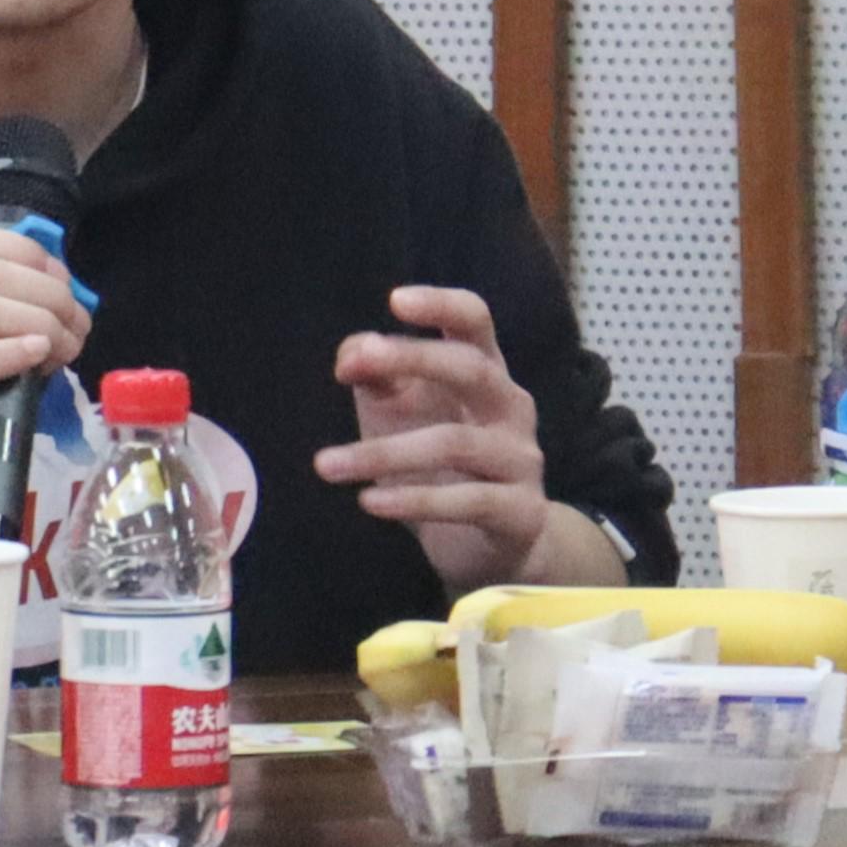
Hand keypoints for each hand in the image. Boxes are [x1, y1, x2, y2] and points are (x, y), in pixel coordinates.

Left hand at [316, 286, 551, 595]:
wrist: (490, 546)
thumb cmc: (436, 463)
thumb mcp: (400, 411)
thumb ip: (375, 373)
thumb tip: (350, 356)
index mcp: (485, 371)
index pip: (475, 321)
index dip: (441, 304)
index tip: (394, 300)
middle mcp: (511, 406)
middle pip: (471, 368)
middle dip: (411, 359)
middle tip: (348, 367)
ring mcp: (521, 459)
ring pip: (455, 442)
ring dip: (383, 453)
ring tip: (325, 464)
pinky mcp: (521, 512)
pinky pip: (468, 500)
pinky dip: (414, 500)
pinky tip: (368, 502)